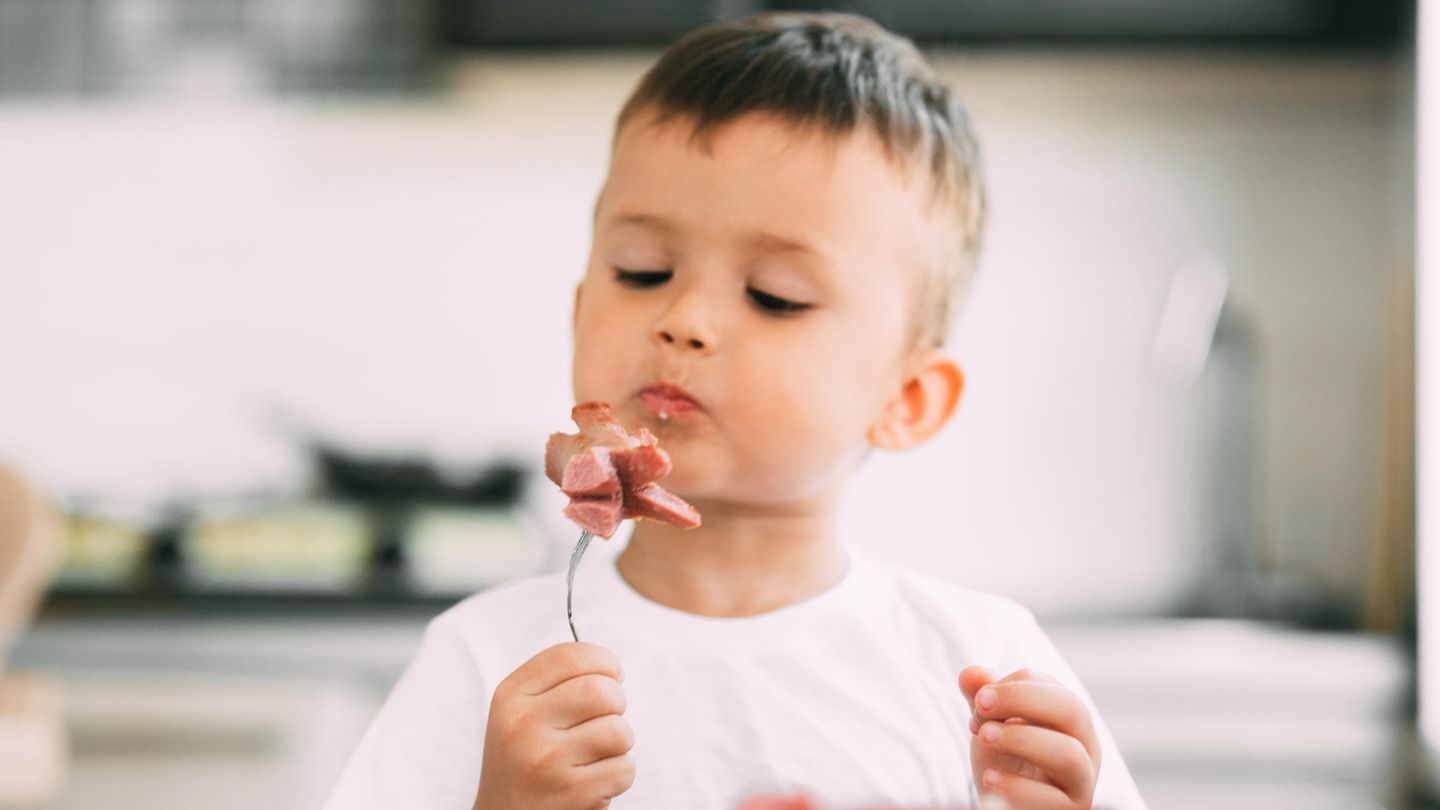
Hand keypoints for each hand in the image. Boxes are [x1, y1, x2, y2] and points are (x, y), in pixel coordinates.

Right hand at [474, 642, 634, 809]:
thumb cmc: (522, 762)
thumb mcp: (517, 713)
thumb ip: (555, 683)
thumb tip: (610, 667)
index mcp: (510, 697)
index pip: (570, 656)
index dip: (604, 660)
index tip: (613, 674)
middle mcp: (523, 725)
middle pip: (601, 690)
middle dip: (617, 703)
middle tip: (607, 718)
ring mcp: (547, 760)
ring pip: (618, 730)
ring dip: (620, 743)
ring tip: (597, 753)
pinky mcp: (572, 793)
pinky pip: (624, 768)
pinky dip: (620, 774)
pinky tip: (594, 779)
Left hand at [959, 666, 1100, 809]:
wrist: (1008, 806)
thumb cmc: (1005, 763)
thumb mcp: (991, 726)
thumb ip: (981, 699)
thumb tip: (971, 673)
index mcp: (1068, 718)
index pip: (1047, 685)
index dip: (1008, 687)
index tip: (978, 702)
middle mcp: (1084, 746)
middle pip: (1071, 709)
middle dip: (1022, 700)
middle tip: (981, 705)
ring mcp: (1081, 781)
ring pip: (1068, 754)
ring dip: (1022, 739)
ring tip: (983, 737)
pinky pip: (1053, 801)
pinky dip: (1017, 786)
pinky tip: (989, 778)